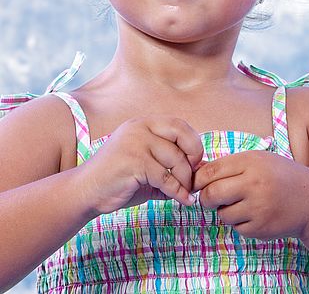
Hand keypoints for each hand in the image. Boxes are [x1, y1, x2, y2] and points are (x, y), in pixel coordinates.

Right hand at [77, 115, 203, 213]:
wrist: (86, 191)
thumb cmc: (119, 179)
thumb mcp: (150, 167)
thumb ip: (173, 165)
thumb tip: (205, 169)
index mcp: (144, 124)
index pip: (179, 124)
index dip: (193, 143)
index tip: (196, 162)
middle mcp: (140, 127)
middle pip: (181, 133)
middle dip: (194, 154)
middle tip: (194, 175)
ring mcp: (136, 143)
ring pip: (175, 158)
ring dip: (185, 179)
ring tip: (185, 192)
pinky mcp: (133, 162)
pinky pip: (165, 177)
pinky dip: (177, 191)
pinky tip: (182, 200)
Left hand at [193, 151, 308, 239]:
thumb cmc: (279, 176)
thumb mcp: (258, 160)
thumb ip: (229, 165)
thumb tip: (196, 173)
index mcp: (251, 162)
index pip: (211, 171)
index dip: (198, 179)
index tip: (196, 183)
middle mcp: (254, 184)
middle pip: (211, 194)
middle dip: (205, 198)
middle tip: (211, 197)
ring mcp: (258, 208)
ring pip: (222, 214)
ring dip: (225, 211)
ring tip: (242, 203)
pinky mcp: (260, 228)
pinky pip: (236, 227)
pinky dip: (239, 222)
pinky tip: (255, 213)